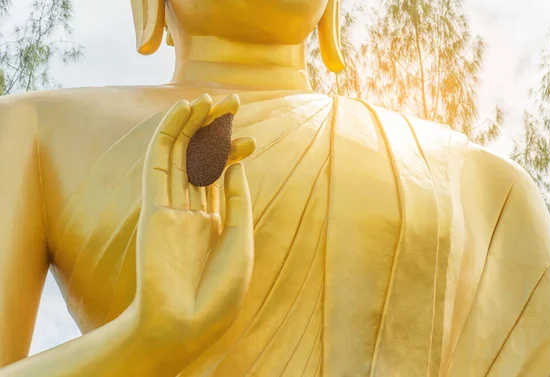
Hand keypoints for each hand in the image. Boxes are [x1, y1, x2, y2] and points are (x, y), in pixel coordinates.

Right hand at [132, 94, 254, 370]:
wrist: (186, 323)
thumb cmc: (219, 291)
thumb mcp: (240, 240)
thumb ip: (237, 201)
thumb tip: (237, 165)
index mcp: (213, 223)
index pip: (221, 176)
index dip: (233, 153)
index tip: (250, 139)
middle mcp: (190, 212)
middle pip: (201, 160)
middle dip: (214, 131)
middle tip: (231, 101)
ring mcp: (171, 209)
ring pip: (180, 157)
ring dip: (191, 126)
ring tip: (205, 97)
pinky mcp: (153, 209)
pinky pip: (159, 165)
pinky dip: (167, 137)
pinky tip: (180, 112)